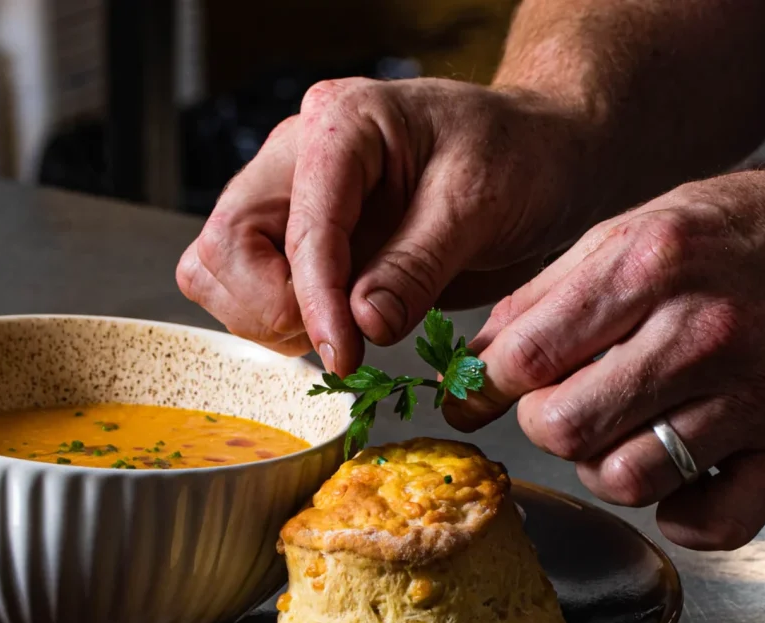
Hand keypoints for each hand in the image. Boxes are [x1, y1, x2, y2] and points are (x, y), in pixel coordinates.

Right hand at [176, 77, 596, 375]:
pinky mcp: (303, 240)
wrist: (544, 157)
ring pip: (220, 271)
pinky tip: (338, 326)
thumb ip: (417, 266)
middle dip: (271, 307)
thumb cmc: (521, 159)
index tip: (344, 356)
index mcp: (342, 124)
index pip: (299, 225)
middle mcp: (299, 156)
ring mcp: (294, 199)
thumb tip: (364, 324)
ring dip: (269, 320)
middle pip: (225, 245)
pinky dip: (280, 322)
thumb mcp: (479, 206)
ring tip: (345, 330)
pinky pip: (249, 289)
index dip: (314, 301)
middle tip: (340, 339)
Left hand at [445, 169, 764, 549]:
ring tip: (623, 428)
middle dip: (543, 424)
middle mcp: (702, 330)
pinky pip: (710, 524)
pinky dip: (680, 513)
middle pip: (565, 428)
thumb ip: (543, 296)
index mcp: (651, 264)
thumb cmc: (733, 236)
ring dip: (603, 466)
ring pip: (625, 481)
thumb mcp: (629, 230)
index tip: (491, 390)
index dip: (492, 384)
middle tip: (563, 403)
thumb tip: (472, 366)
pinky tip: (679, 469)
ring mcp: (752, 394)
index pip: (529, 357)